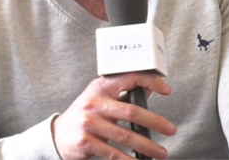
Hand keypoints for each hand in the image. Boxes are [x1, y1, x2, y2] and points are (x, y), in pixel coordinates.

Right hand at [52, 72, 175, 159]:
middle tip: (171, 130)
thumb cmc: (85, 113)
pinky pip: (113, 153)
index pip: (129, 77)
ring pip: (125, 136)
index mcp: (101, 87)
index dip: (150, 81)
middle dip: (155, 122)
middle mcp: (95, 102)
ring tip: (160, 153)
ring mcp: (89, 123)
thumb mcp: (101, 97)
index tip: (166, 90)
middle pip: (132, 112)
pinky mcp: (85, 142)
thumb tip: (150, 87)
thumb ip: (122, 93)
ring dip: (147, 146)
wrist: (57, 135)